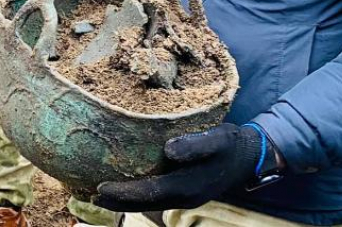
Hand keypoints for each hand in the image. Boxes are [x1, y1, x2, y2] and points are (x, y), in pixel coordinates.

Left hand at [94, 123, 280, 211]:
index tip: (100, 188)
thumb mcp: (217, 139)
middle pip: (145, 202)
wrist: (250, 156)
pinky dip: (138, 193)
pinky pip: (156, 195)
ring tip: (101, 195)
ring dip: (126, 200)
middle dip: (118, 201)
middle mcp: (184, 196)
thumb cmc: (230, 144)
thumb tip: (168, 150)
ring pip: (149, 202)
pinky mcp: (185, 190)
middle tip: (91, 195)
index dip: (124, 192)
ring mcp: (185, 196)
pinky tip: (127, 185)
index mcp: (188, 186)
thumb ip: (194, 145)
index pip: (149, 192)